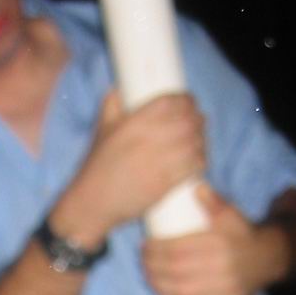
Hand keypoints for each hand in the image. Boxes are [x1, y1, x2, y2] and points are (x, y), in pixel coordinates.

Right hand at [55, 91, 206, 244]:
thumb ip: (110, 108)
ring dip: (202, 141)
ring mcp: (157, 162)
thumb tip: (117, 90)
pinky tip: (199, 161)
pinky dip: (201, 161)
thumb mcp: (101, 133)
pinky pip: (193, 167)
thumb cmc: (97, 168)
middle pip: (188, 121)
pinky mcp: (164, 183)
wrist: (92, 204)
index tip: (189, 103)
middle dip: (198, 120)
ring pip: (195, 143)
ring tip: (199, 142)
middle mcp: (148, 140)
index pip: (170, 102)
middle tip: (198, 123)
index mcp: (133, 124)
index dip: (185, 100)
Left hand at [142, 183, 285, 294]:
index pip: (177, 249)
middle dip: (152, 268)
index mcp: (218, 243)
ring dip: (158, 286)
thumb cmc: (240, 234)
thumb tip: (194, 186)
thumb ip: (211, 200)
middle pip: (175, 271)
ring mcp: (225, 289)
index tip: (143, 247)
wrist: (267, 259)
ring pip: (182, 291)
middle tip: (142, 263)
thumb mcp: (229, 214)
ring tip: (148, 278)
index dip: (155, 250)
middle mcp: (222, 267)